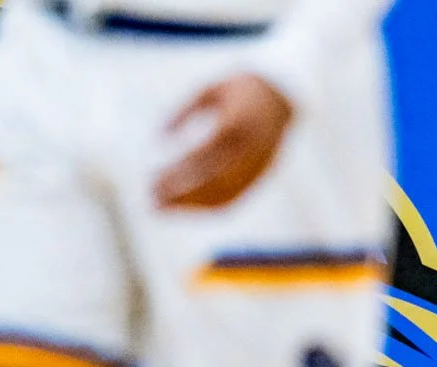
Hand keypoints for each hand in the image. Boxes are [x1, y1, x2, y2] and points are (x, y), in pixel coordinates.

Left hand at [154, 74, 294, 209]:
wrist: (284, 94)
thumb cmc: (240, 89)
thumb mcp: (209, 90)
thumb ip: (183, 110)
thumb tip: (159, 136)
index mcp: (236, 123)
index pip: (202, 156)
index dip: (177, 172)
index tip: (152, 179)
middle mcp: (249, 148)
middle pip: (212, 181)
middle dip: (181, 194)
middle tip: (152, 200)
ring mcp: (257, 165)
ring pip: (224, 194)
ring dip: (193, 205)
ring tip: (164, 207)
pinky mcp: (261, 175)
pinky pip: (236, 197)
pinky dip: (210, 206)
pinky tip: (189, 207)